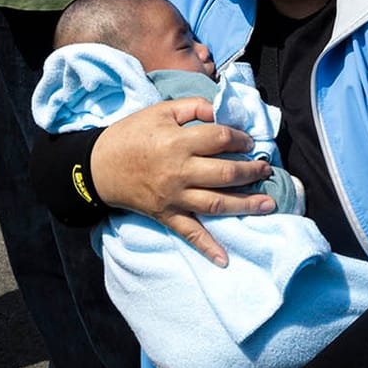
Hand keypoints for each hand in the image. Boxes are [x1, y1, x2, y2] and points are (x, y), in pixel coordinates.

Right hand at [89, 99, 273, 266]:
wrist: (98, 167)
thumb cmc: (131, 135)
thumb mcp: (160, 111)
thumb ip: (193, 107)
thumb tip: (221, 112)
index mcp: (178, 143)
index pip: (220, 139)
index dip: (240, 139)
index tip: (250, 142)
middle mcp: (179, 172)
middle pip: (225, 174)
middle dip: (251, 172)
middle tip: (266, 170)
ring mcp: (174, 197)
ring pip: (216, 204)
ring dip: (245, 205)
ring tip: (268, 204)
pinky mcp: (167, 215)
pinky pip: (190, 234)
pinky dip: (208, 248)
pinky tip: (225, 259)